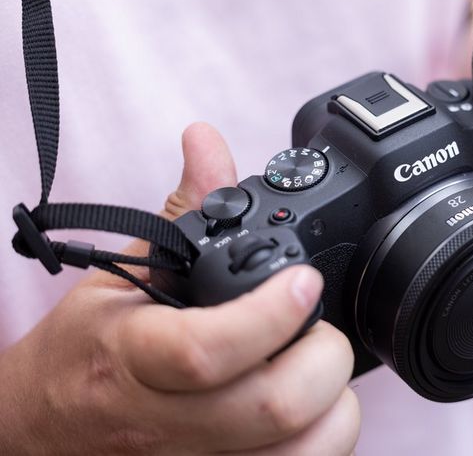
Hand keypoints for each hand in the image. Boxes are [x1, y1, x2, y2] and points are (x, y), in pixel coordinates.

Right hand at [0, 123, 359, 454]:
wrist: (41, 434)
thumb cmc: (85, 357)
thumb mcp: (120, 277)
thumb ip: (180, 215)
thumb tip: (207, 143)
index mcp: (134, 358)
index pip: (206, 350)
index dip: (272, 315)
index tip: (303, 282)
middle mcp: (165, 425)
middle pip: (275, 407)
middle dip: (324, 359)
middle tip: (318, 332)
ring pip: (302, 455)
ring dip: (335, 408)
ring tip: (316, 373)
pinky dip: (324, 444)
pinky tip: (310, 414)